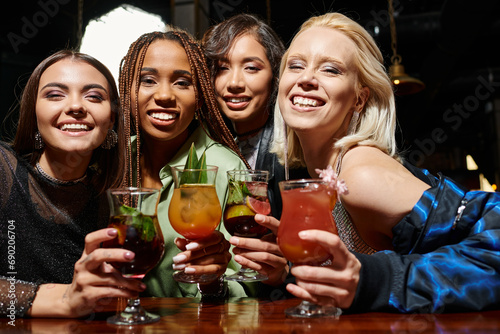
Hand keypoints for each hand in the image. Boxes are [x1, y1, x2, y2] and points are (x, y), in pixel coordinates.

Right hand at [28, 228, 145, 317]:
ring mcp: (84, 281)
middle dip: (116, 254)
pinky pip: (111, 292)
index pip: (90, 240)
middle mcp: (83, 266)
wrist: (72, 302)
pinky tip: (132, 293)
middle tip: (131, 255)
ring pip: (110, 278)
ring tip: (140, 286)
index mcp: (86, 256)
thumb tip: (135, 257)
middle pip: (98, 255)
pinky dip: (124, 293)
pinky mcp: (88, 295)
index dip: (101, 234)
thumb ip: (109, 261)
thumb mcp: (95, 268)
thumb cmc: (89, 281)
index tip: (115, 231)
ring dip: (129, 282)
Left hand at [172, 230, 230, 277]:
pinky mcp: (223, 269)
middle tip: (178, 259)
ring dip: (194, 264)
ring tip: (180, 266)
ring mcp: (225, 258)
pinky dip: (200, 270)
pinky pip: (212, 270)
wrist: (206, 268)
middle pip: (210, 250)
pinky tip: (189, 271)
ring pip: (210, 260)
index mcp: (218, 236)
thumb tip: (177, 241)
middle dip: (192, 255)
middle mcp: (224, 246)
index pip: (212, 237)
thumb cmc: (200, 252)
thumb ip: (186, 243)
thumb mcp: (193, 245)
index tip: (187, 247)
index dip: (200, 243)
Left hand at [230, 214, 288, 285]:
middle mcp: (283, 248)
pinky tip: (239, 259)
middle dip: (247, 242)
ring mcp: (280, 260)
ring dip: (247, 253)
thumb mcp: (268, 237)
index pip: (276, 226)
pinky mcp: (274, 271)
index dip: (268, 222)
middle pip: (265, 245)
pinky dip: (248, 263)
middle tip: (233, 240)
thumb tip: (241, 223)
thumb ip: (260, 231)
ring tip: (235, 250)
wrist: (278, 268)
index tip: (256, 217)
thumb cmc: (270, 249)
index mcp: (281, 235)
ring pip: (263, 256)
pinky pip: (260, 267)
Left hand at [285, 230, 360, 308]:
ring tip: (296, 276)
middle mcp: (345, 275)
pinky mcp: (336, 302)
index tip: (302, 234)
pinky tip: (292, 287)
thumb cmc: (346, 267)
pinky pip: (314, 299)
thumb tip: (304, 234)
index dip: (317, 236)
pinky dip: (300, 293)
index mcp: (347, 259)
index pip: (334, 243)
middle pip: (316, 272)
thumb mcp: (343, 255)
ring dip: (300, 281)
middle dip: (299, 269)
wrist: (364, 286)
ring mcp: (341, 290)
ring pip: (313, 287)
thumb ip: (328, 247)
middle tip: (294, 266)